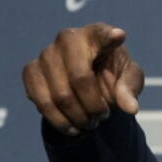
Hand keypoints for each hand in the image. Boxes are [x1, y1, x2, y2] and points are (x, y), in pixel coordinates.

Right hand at [22, 23, 143, 135]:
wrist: (87, 83)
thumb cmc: (112, 74)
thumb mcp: (129, 80)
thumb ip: (130, 89)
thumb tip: (130, 108)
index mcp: (96, 35)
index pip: (101, 34)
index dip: (108, 37)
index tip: (119, 36)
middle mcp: (67, 39)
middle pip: (80, 80)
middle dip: (94, 107)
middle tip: (102, 117)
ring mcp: (45, 54)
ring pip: (60, 96)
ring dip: (78, 118)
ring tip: (89, 123)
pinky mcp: (31, 72)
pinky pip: (41, 102)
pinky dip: (59, 121)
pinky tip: (71, 127)